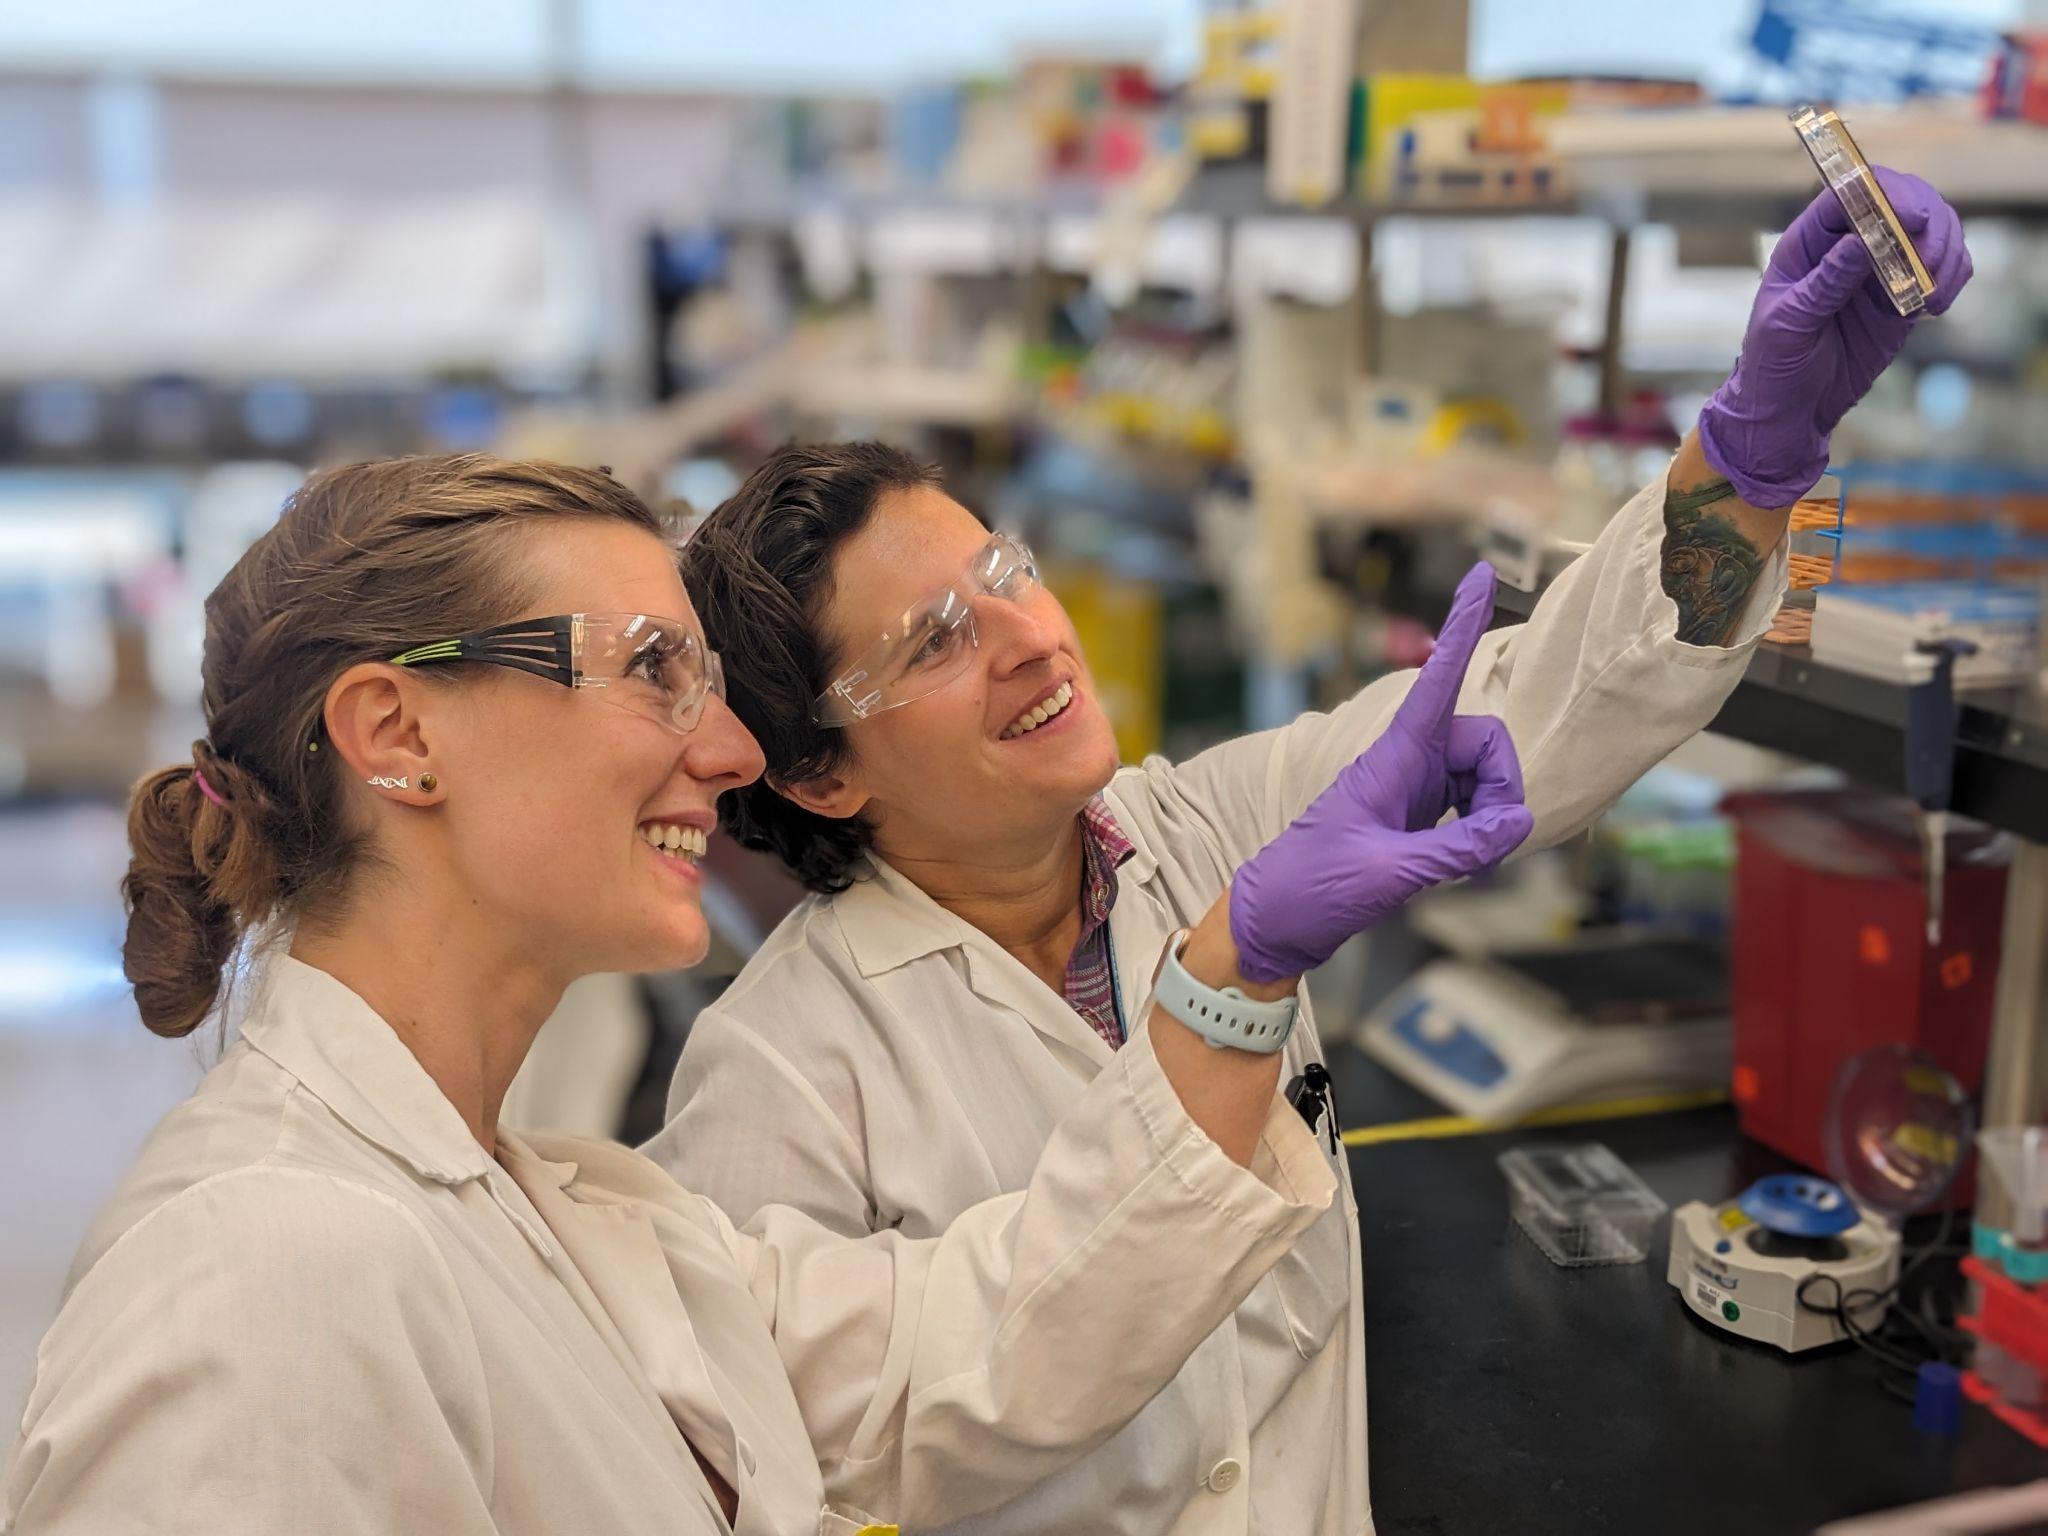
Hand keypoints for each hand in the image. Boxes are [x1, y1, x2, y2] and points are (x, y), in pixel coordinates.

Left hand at [1228, 562, 1534, 983]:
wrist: (1278, 922)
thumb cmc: (1313, 889)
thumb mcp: (1387, 875)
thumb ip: (1455, 849)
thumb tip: (1519, 823)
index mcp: (1392, 758)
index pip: (1435, 681)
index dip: (1459, 628)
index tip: (1479, 573)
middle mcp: (1407, 761)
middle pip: (1486, 741)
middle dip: (1504, 785)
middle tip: (1490, 841)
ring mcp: (1415, 787)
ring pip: (1486, 776)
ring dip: (1494, 814)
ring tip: (1468, 864)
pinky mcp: (1420, 815)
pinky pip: (1475, 805)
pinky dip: (1483, 832)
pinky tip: (1465, 865)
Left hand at [1698, 168, 1971, 508]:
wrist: (1790, 410)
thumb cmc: (1773, 364)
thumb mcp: (1789, 324)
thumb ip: (1825, 283)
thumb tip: (1859, 241)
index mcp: (1809, 241)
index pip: (1851, 193)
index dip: (1885, 195)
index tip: (1910, 219)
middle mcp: (1848, 244)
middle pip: (1903, 201)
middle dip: (1927, 222)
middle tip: (1929, 261)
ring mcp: (1880, 267)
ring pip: (1932, 230)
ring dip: (1946, 250)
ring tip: (1933, 294)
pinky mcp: (1904, 294)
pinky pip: (1942, 269)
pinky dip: (1953, 276)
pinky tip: (1938, 306)